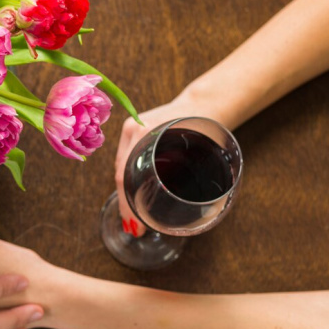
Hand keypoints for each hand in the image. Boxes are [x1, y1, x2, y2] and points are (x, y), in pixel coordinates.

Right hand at [113, 98, 199, 236]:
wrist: (205, 103)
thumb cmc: (206, 125)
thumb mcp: (199, 151)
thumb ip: (184, 175)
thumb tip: (174, 205)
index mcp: (145, 132)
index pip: (126, 173)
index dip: (129, 202)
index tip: (137, 224)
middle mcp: (134, 129)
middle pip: (122, 171)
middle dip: (126, 201)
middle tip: (133, 225)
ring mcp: (132, 127)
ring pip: (122, 166)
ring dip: (126, 189)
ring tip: (132, 213)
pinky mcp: (133, 128)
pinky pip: (127, 157)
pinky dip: (130, 176)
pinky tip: (133, 190)